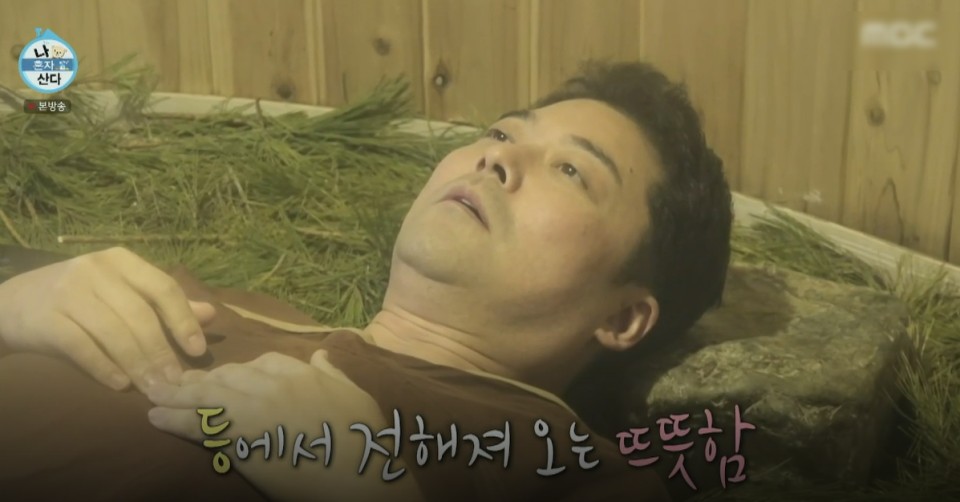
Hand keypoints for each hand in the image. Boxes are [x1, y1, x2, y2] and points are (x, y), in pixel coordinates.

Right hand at [0, 247, 215, 391]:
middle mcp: (95, 270)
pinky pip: (82, 346)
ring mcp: (68, 291)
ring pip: (114, 333)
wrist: (12, 304)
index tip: (198, 351)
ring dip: (137, 365)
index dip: (183, 320)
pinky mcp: (46, 318)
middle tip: (176, 383)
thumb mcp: (122, 293)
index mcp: (121, 261)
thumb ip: (164, 304)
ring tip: (153, 389)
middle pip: (140, 315)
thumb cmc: (80, 300)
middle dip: (162, 352)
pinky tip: (120, 385)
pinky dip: (104, 367)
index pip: (163, 288)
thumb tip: (211, 315)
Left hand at [146, 351, 421, 500]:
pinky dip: (174, 420)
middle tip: (176, 383)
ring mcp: (255, 409)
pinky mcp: (240, 439)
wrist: (359, 473)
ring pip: (208, 394)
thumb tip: (320, 355)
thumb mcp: (355, 394)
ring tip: (154, 396)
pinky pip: (199, 425)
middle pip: (228, 374)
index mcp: (301, 372)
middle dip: (200, 379)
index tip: (223, 376)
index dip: (236, 370)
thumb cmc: (363, 437)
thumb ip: (333, 372)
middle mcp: (274, 384)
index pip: (260, 361)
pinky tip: (155, 419)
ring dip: (177, 395)